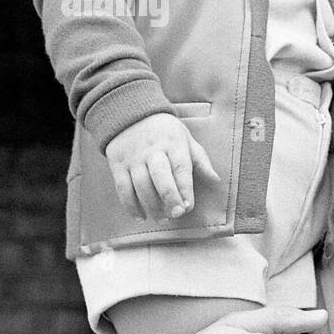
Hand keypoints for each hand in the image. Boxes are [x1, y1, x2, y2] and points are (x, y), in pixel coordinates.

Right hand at [104, 112, 219, 220]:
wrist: (130, 114)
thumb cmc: (166, 132)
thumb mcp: (185, 138)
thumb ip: (200, 160)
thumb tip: (215, 179)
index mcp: (173, 143)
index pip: (181, 168)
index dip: (185, 189)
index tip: (188, 207)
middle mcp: (152, 150)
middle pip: (160, 176)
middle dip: (169, 197)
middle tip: (176, 215)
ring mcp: (133, 157)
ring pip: (140, 184)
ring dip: (151, 205)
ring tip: (161, 219)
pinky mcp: (117, 164)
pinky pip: (123, 187)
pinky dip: (130, 205)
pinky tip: (140, 216)